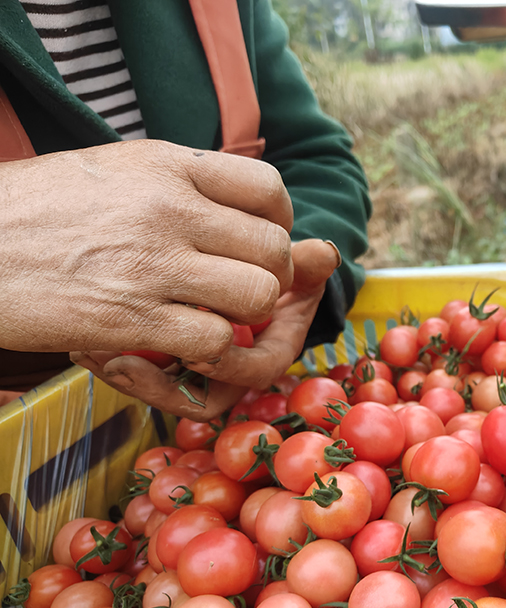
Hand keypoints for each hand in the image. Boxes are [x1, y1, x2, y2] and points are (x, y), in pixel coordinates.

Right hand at [0, 139, 293, 361]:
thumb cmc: (32, 211)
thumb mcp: (110, 172)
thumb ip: (178, 186)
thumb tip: (239, 210)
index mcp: (165, 165)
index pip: (268, 186)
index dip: (279, 222)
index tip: (259, 241)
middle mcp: (168, 208)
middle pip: (274, 248)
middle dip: (271, 277)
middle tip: (241, 290)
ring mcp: (152, 264)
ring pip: (258, 295)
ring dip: (245, 316)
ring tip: (213, 316)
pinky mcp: (131, 320)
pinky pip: (216, 340)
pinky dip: (209, 350)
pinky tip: (181, 342)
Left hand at [71, 239, 341, 419]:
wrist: (248, 258)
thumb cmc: (276, 262)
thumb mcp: (294, 263)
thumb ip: (307, 263)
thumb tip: (324, 253)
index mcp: (271, 347)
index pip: (253, 371)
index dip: (226, 365)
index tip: (195, 347)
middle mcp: (234, 363)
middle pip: (200, 395)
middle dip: (160, 384)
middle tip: (118, 360)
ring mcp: (196, 362)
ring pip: (165, 390)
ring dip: (128, 376)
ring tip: (90, 352)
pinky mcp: (163, 354)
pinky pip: (139, 372)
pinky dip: (111, 360)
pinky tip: (84, 345)